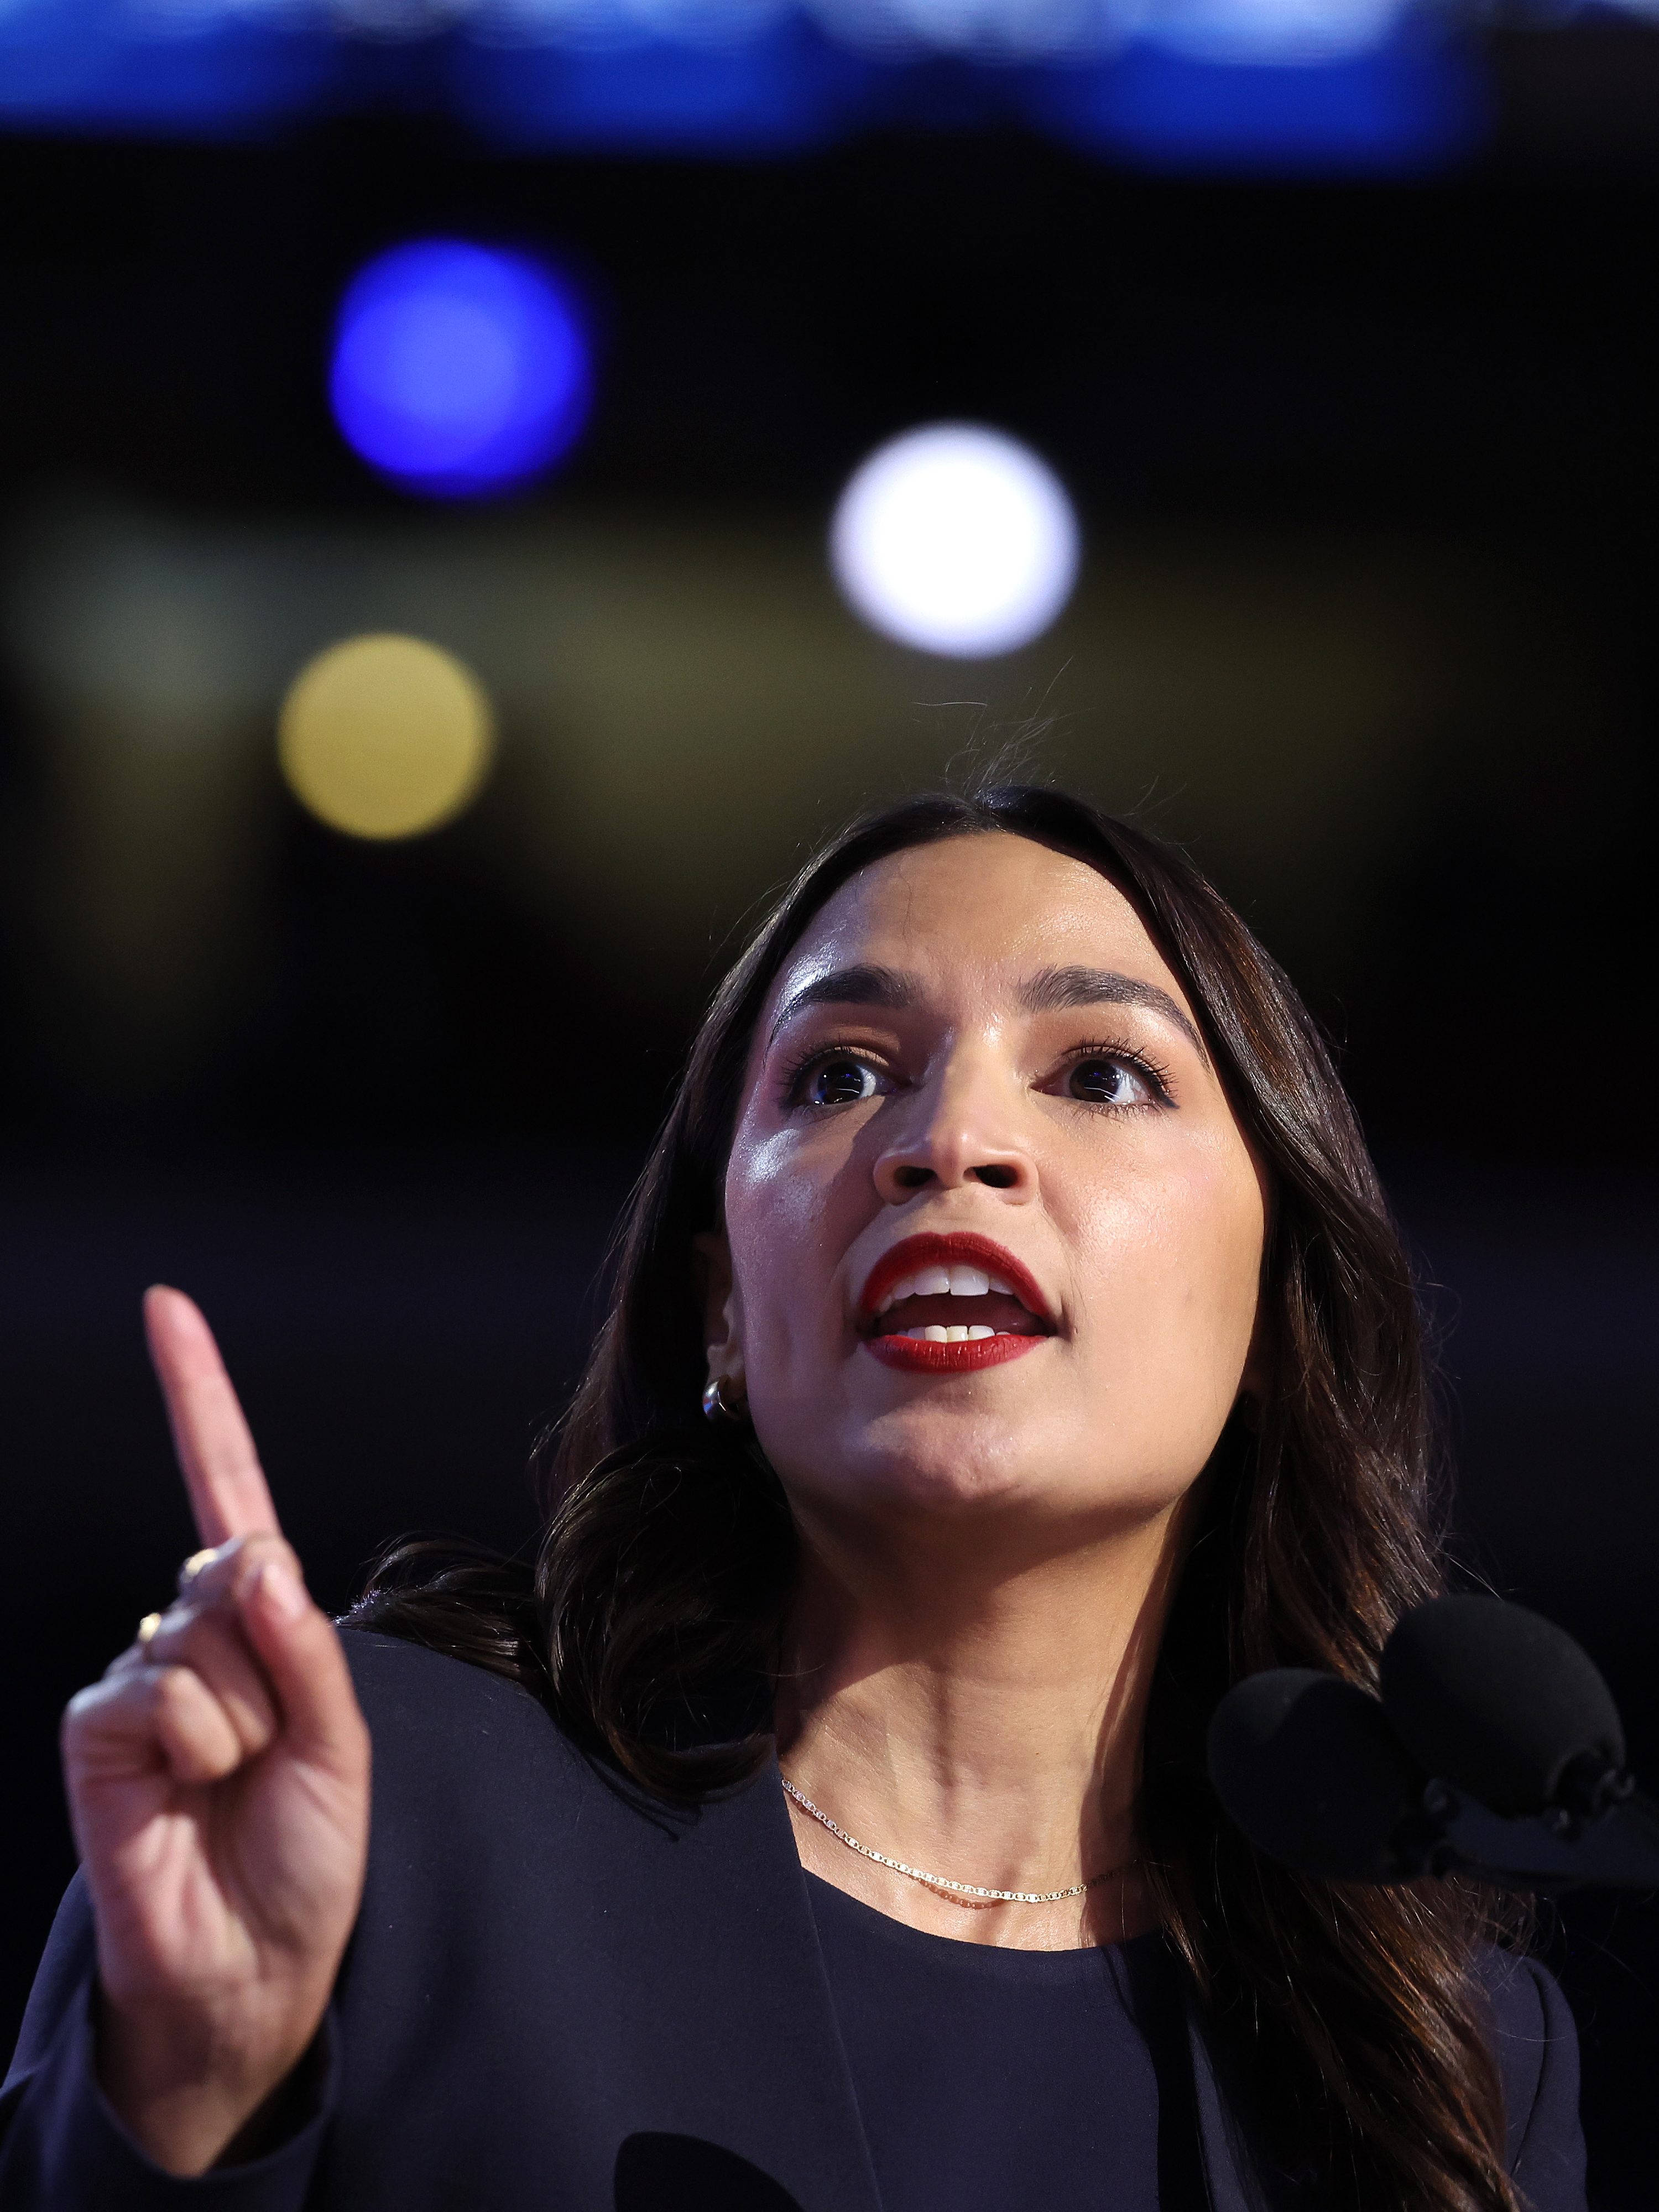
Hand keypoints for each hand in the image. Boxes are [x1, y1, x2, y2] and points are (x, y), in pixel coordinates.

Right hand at [61, 1288, 370, 2175]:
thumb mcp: (341, 1741)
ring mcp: (140, 1674)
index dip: (196, 1396)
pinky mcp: (96, 1724)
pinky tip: (186, 1792)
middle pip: (236, 1568)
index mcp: (260, 1619)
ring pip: (203, 1634)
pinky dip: (192, 1740)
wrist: (254, 1960)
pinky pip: (155, 1688)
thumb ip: (302, 1644)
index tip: (164, 1306)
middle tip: (270, 1748)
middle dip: (276, 1658)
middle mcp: (193, 1628)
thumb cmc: (306, 1852)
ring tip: (232, 1782)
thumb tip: (247, 1552)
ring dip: (241, 1716)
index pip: (225, 1485)